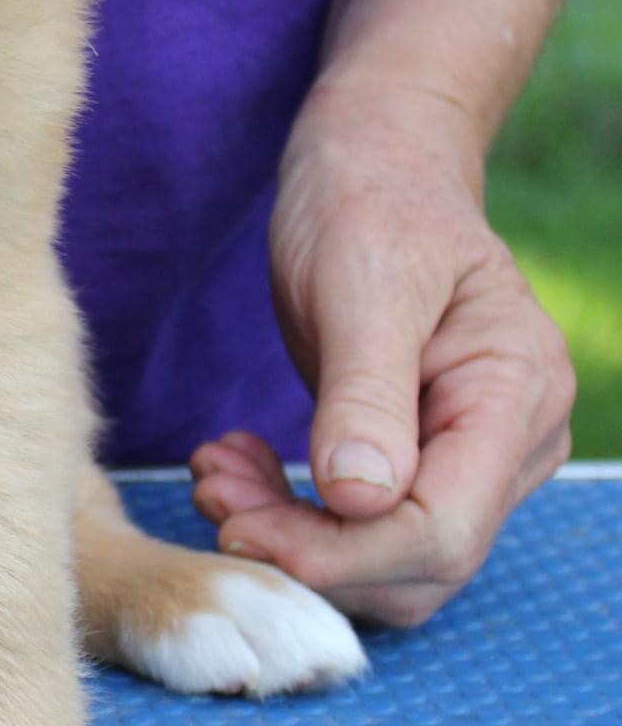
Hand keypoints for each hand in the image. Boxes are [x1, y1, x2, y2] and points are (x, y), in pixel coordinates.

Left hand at [190, 82, 573, 627]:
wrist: (373, 164)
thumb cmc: (371, 201)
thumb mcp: (361, 282)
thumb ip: (366, 390)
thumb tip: (361, 498)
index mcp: (515, 392)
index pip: (445, 528)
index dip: (344, 552)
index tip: (241, 526)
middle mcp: (510, 440)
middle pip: (418, 562)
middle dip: (308, 549)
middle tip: (210, 495)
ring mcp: (467, 454)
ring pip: (385, 556)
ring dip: (290, 536)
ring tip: (213, 475)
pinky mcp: (416, 456)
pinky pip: (360, 523)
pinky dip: (290, 512)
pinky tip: (236, 467)